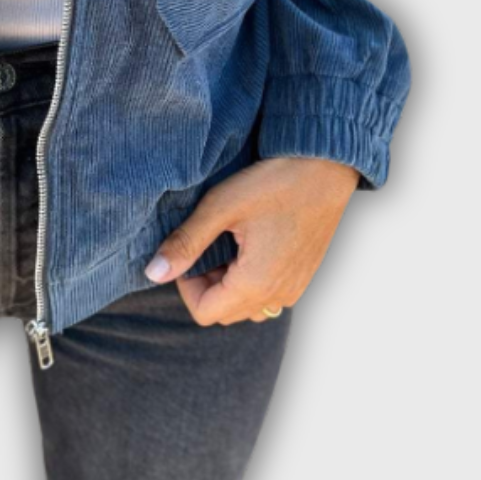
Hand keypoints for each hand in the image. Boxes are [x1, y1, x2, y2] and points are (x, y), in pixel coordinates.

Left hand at [144, 156, 359, 324]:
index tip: (191, 250)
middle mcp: (278, 295)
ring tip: (228, 244)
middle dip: (207, 285)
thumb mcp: (222, 207)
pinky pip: (269, 295)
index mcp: (256, 283)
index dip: (186, 285)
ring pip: (247, 306)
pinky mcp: (304, 276)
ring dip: (229, 285)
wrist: (326, 166)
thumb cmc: (275, 182)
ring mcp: (295, 288)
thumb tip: (153, 273)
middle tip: (207, 243)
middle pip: (225, 312)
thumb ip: (186, 242)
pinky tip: (251, 243)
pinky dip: (251, 280)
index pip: (204, 313)